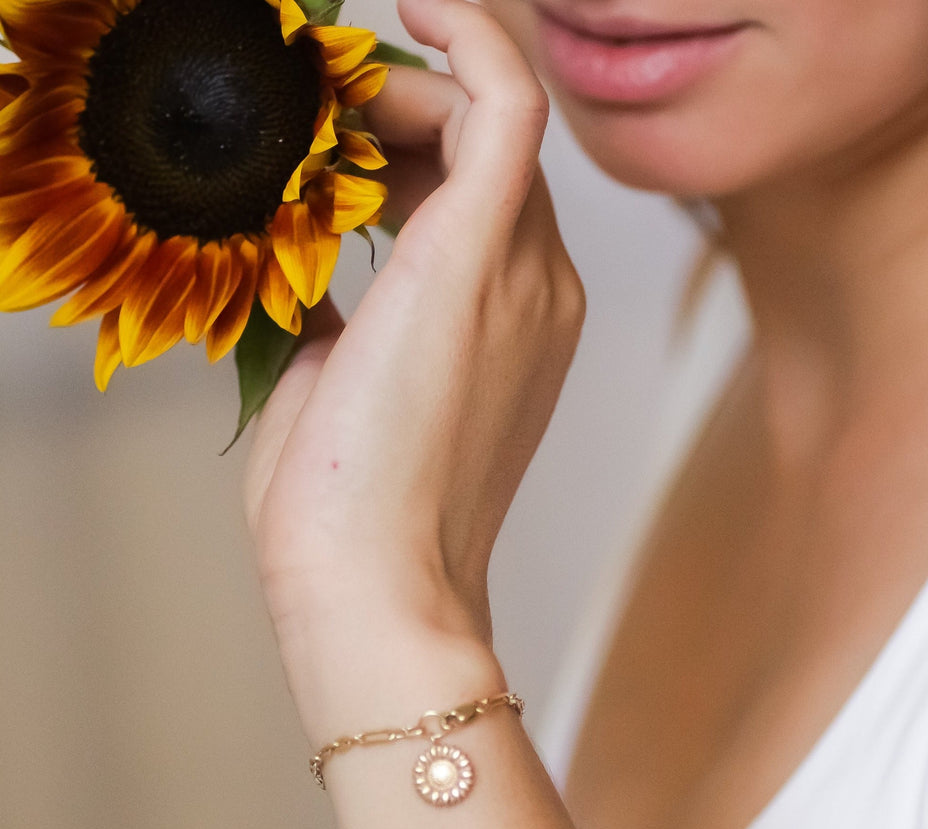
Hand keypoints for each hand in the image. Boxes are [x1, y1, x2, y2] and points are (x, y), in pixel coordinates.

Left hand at [243, 0, 584, 714]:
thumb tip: (304, 268)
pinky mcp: (487, 258)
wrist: (376, 588)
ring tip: (325, 104)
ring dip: (404, 93)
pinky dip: (466, 42)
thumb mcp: (342, 396)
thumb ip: (340, 321)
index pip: (478, 198)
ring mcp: (526, 275)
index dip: (406, 149)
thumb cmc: (352, 513)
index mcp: (512, 328)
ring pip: (487, 123)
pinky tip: (409, 8)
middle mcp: (538, 291)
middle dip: (400, 111)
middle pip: (485, 151)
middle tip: (317, 114)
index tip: (337, 145)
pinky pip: (504, 104)